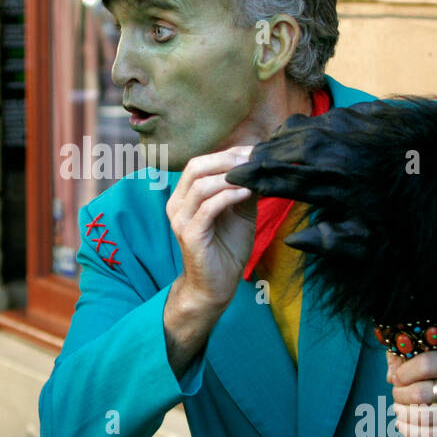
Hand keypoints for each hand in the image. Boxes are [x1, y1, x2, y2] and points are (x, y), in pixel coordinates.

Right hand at [166, 145, 257, 313]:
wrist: (216, 285)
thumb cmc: (227, 248)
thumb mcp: (240, 212)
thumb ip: (244, 189)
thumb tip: (259, 165)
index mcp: (185, 196)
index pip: (200, 163)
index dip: (227, 153)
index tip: (253, 151)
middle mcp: (177, 204)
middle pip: (195, 167)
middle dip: (227, 160)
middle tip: (253, 160)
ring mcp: (181, 220)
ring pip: (200, 185)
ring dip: (229, 177)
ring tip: (252, 175)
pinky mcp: (190, 235)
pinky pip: (208, 208)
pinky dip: (229, 196)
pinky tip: (247, 193)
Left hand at [387, 349, 436, 436]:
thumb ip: (416, 363)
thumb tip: (391, 376)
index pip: (426, 364)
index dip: (404, 373)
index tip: (397, 378)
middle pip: (421, 392)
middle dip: (400, 395)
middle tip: (396, 395)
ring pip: (423, 416)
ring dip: (402, 414)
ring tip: (398, 410)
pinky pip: (430, 435)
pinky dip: (410, 431)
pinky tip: (402, 425)